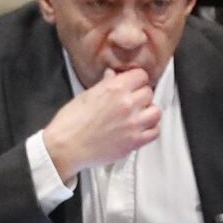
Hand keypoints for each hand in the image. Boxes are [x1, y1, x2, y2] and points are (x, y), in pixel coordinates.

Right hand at [44, 66, 163, 178]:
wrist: (66, 147)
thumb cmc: (70, 123)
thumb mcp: (86, 95)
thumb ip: (105, 84)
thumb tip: (113, 76)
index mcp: (114, 89)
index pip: (141, 75)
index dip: (136, 79)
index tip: (132, 84)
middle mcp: (127, 104)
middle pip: (149, 92)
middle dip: (140, 95)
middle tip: (132, 101)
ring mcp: (133, 124)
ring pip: (156, 111)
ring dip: (148, 112)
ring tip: (138, 115)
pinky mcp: (134, 142)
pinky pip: (155, 132)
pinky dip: (150, 129)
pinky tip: (140, 128)